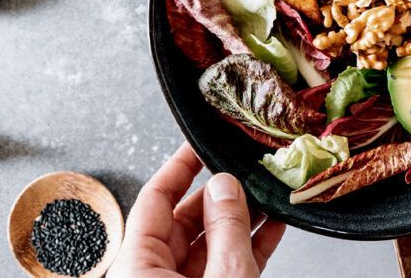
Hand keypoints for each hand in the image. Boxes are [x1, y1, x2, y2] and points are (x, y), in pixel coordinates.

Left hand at [109, 143, 284, 277]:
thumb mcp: (223, 277)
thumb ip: (225, 230)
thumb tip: (226, 186)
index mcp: (138, 266)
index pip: (154, 200)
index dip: (179, 167)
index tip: (199, 145)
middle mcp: (154, 275)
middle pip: (184, 220)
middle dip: (221, 195)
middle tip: (248, 172)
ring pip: (210, 244)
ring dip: (242, 219)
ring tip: (268, 195)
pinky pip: (225, 266)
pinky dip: (249, 247)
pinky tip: (272, 227)